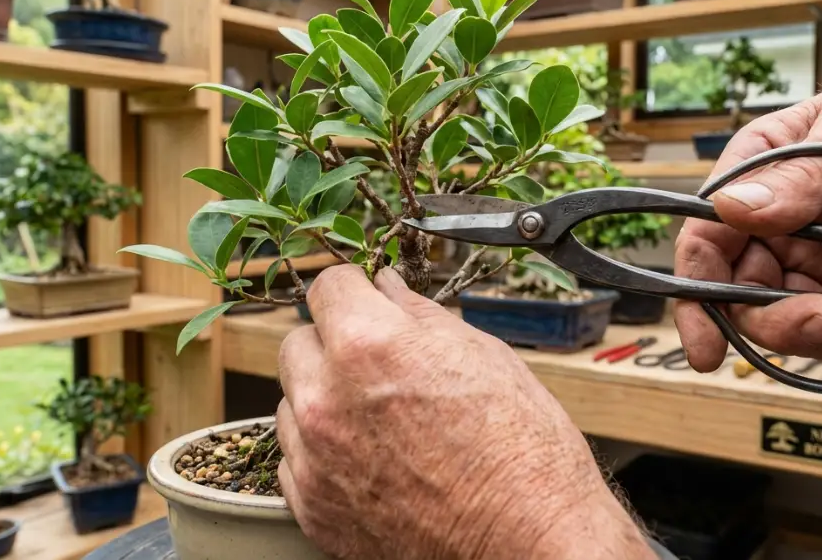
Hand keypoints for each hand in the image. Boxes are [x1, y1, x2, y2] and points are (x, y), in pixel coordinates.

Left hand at [276, 265, 655, 559]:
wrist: (529, 541)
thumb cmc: (522, 451)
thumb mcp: (482, 355)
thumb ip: (419, 315)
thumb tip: (387, 288)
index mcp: (367, 346)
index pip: (328, 286)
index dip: (355, 289)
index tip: (367, 300)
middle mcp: (326, 399)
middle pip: (298, 343)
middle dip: (333, 342)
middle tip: (380, 362)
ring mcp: (314, 459)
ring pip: (293, 403)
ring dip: (326, 400)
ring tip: (385, 420)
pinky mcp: (312, 508)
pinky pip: (296, 460)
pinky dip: (324, 453)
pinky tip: (374, 458)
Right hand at [675, 55, 821, 371]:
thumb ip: (800, 176)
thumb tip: (734, 209)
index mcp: (756, 174)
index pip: (707, 240)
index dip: (696, 293)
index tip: (708, 345)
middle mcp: (776, 224)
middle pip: (746, 298)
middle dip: (785, 323)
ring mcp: (816, 259)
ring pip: (796, 325)